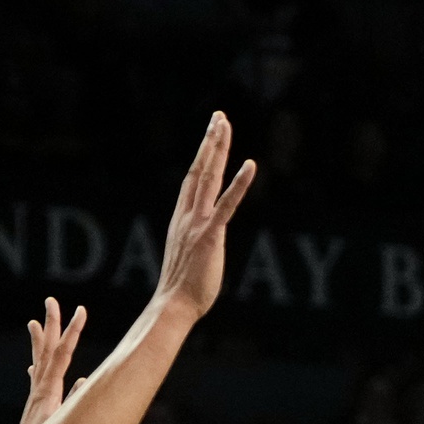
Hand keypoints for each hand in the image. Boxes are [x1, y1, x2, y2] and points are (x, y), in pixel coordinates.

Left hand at [14, 298, 89, 423]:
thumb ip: (71, 405)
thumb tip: (82, 380)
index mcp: (47, 393)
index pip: (62, 355)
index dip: (72, 332)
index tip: (81, 310)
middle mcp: (39, 391)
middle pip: (47, 351)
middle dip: (51, 325)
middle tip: (51, 300)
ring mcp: (35, 398)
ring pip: (39, 362)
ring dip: (39, 341)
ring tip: (34, 321)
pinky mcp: (35, 408)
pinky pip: (37, 381)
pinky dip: (38, 367)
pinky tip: (34, 364)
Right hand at [152, 111, 258, 323]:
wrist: (173, 306)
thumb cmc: (182, 289)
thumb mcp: (188, 257)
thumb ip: (196, 241)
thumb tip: (204, 242)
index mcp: (182, 219)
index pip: (192, 179)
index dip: (202, 156)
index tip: (210, 135)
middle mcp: (187, 215)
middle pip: (199, 169)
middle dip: (209, 141)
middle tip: (218, 117)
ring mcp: (198, 223)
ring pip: (208, 177)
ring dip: (217, 149)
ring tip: (223, 124)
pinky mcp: (211, 236)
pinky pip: (227, 205)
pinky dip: (239, 184)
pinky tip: (250, 165)